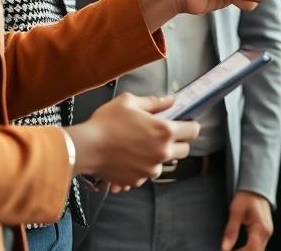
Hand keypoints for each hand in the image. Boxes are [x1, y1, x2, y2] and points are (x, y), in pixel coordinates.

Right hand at [66, 94, 198, 190]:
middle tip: (162, 135)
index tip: (185, 123)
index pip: (193, 131)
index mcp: (164, 131)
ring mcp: (150, 169)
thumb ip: (154, 102)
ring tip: (140, 146)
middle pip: (184, 150)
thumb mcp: (130, 102)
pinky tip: (129, 157)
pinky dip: (142, 167)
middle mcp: (162, 152)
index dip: (190, 125)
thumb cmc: (106, 122)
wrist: (86, 148)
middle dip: (178, 142)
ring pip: (165, 163)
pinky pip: (146, 174)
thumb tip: (171, 100)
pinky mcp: (138, 180)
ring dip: (158, 156)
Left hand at [221, 190, 272, 250]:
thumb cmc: (247, 196)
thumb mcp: (235, 212)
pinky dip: (250, 248)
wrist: (255, 187)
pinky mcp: (265, 231)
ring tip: (233, 250)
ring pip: (258, 250)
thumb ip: (231, 231)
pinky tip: (241, 248)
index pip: (251, 250)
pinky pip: (258, 245)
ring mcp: (267, 232)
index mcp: (260, 228)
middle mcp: (266, 232)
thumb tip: (225, 247)